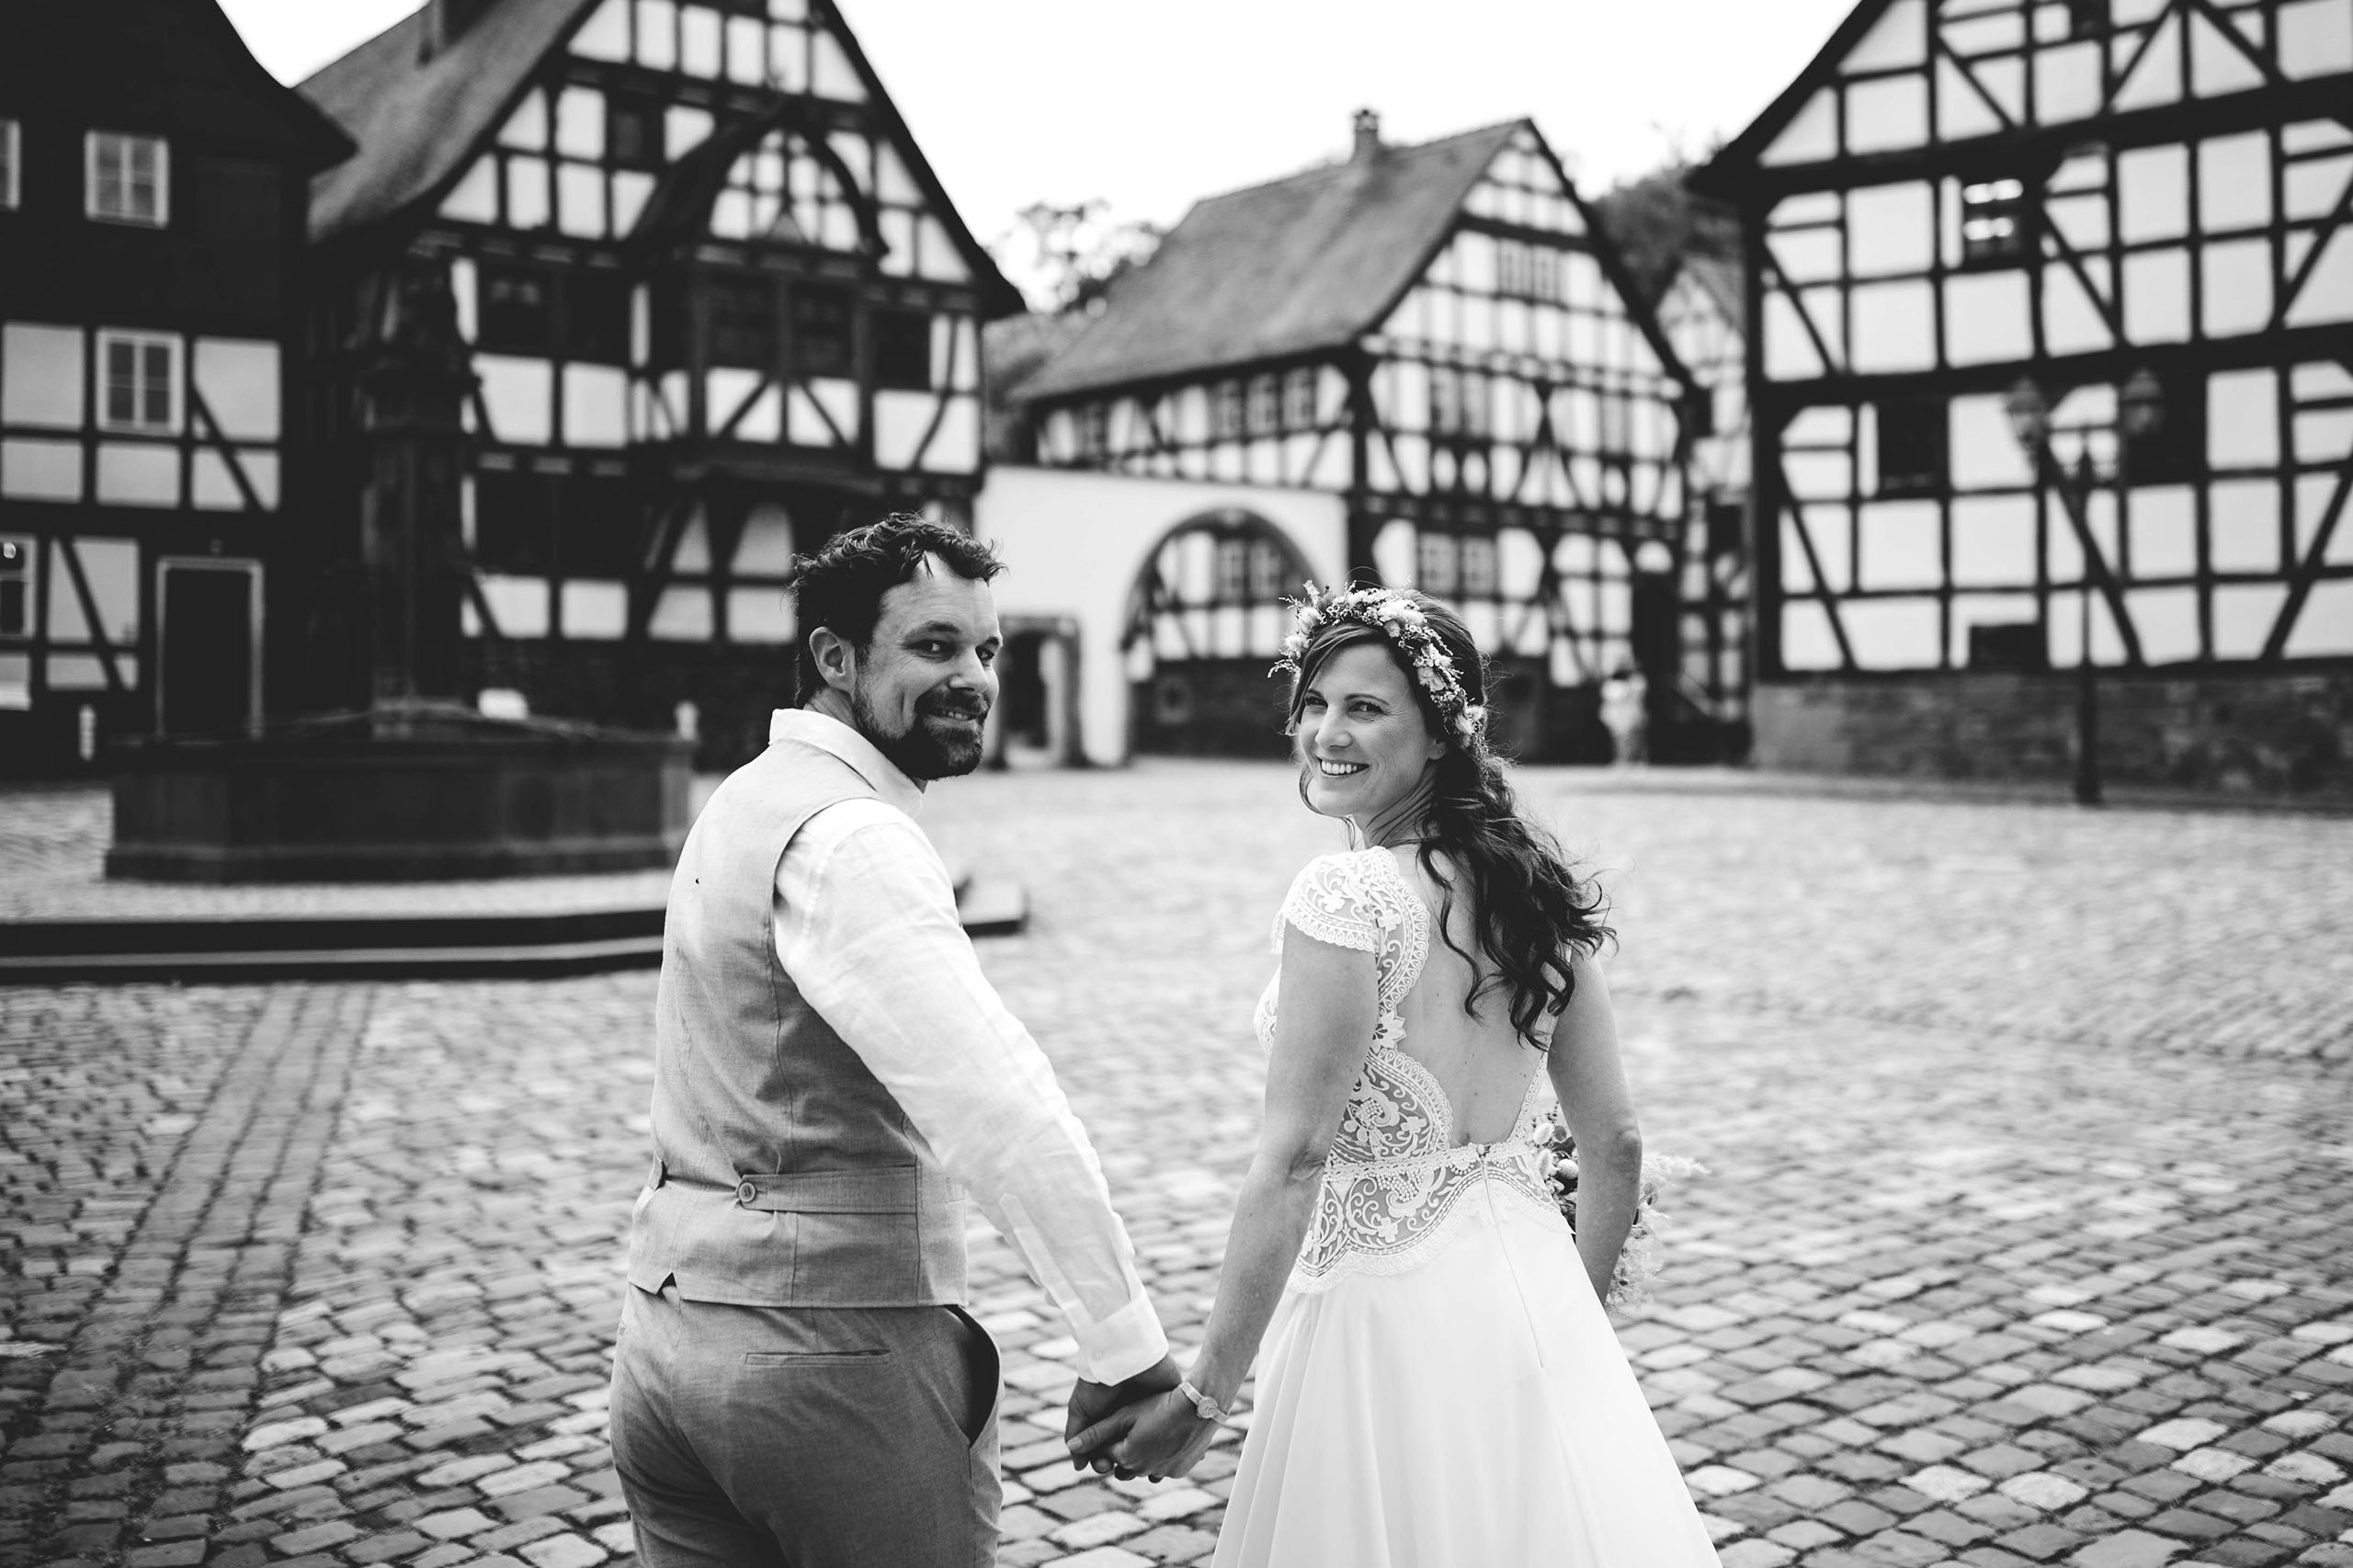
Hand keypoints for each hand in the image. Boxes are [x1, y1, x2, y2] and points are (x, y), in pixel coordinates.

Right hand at [1065, 1354, 1178, 1470]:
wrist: (1123, 1360)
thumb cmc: (1098, 1384)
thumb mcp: (1081, 1409)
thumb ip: (1077, 1434)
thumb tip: (1078, 1467)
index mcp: (1113, 1420)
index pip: (1110, 1449)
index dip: (1104, 1461)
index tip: (1104, 1465)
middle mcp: (1134, 1417)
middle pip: (1133, 1450)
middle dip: (1128, 1464)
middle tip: (1125, 1469)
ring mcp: (1154, 1411)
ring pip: (1158, 1443)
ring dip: (1157, 1459)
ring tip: (1150, 1470)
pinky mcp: (1173, 1402)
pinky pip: (1180, 1424)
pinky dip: (1181, 1441)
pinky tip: (1176, 1457)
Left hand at [1070, 1388, 1218, 1480]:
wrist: (1198, 1407)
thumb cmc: (1159, 1404)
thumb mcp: (1125, 1415)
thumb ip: (1097, 1433)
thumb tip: (1071, 1446)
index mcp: (1127, 1457)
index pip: (1108, 1453)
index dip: (1112, 1437)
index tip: (1122, 1422)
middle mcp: (1144, 1471)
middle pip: (1125, 1467)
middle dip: (1125, 1453)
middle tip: (1135, 1430)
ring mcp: (1164, 1472)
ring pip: (1145, 1469)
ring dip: (1144, 1457)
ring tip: (1152, 1434)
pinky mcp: (1180, 1471)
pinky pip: (1164, 1469)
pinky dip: (1162, 1458)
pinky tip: (1167, 1439)